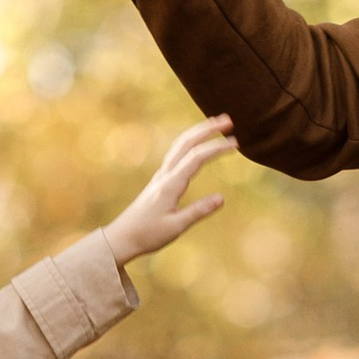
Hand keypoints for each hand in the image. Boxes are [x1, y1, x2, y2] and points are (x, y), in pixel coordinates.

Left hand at [106, 116, 234, 267]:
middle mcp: (164, 175)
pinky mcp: (160, 180)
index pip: (196, 158)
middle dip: (207, 129)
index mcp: (170, 185)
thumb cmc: (147, 235)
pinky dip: (190, 142)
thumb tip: (222, 198)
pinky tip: (197, 143)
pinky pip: (176, 153)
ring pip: (180, 145)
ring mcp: (161, 176)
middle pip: (186, 143)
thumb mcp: (175, 227)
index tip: (236, 144)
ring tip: (216, 125)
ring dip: (198, 132)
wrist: (122, 237)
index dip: (216, 148)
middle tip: (228, 121)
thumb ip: (198, 211)